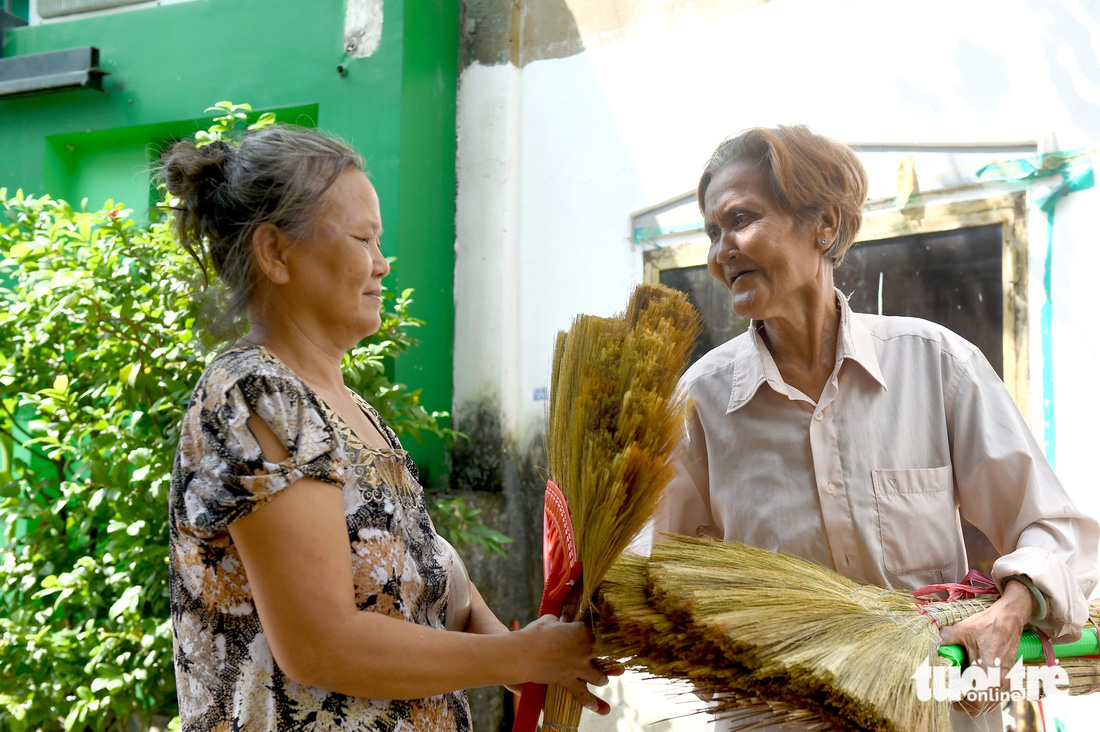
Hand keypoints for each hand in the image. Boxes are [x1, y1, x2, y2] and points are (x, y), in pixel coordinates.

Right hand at [519, 615, 611, 714]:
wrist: (522, 654)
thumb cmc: (534, 634)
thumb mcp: (549, 621)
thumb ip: (561, 622)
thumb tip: (565, 619)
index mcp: (582, 632)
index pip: (593, 632)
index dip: (590, 633)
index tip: (587, 633)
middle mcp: (585, 650)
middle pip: (603, 655)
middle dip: (607, 657)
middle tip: (609, 660)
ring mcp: (578, 667)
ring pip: (598, 676)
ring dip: (602, 678)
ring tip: (603, 679)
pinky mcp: (568, 681)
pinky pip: (581, 693)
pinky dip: (589, 701)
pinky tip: (596, 707)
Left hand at [938, 580, 1036, 715]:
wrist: (1009, 619)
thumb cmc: (987, 624)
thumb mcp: (962, 630)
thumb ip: (944, 637)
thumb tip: (929, 641)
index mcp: (988, 672)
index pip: (977, 704)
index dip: (963, 706)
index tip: (951, 699)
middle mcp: (1000, 680)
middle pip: (984, 707)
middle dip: (968, 704)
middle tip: (955, 693)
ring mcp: (1007, 680)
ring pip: (992, 702)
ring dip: (978, 700)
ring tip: (964, 688)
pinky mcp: (1010, 677)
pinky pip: (999, 695)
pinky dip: (987, 695)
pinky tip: (977, 683)